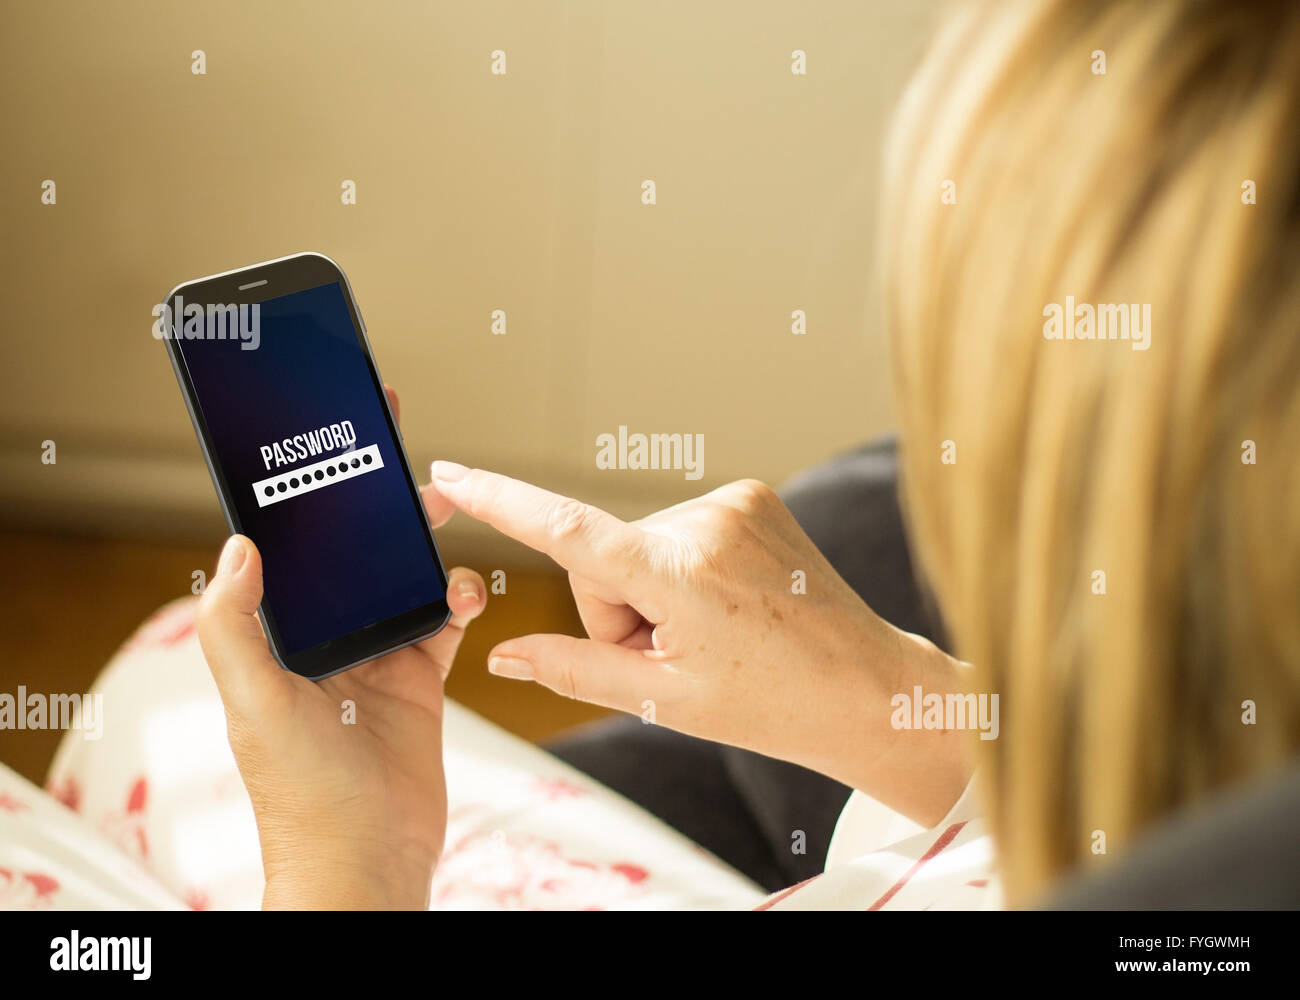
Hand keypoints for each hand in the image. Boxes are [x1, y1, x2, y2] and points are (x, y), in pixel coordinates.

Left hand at [196, 388, 486, 908]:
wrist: (369, 858)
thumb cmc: (300, 794)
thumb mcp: (254, 704)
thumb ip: (235, 628)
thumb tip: (236, 547)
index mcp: (277, 637)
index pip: (286, 551)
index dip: (302, 498)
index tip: (321, 443)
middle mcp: (326, 639)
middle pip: (354, 555)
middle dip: (376, 509)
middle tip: (401, 469)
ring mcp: (375, 657)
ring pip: (404, 579)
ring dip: (424, 546)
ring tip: (440, 516)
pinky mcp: (421, 679)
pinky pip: (445, 622)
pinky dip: (458, 600)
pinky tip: (463, 593)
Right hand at [427, 462, 971, 824]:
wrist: (864, 687)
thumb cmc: (772, 703)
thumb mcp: (663, 700)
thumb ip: (574, 669)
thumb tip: (502, 655)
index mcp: (681, 576)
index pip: (568, 532)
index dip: (501, 501)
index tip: (451, 472)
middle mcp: (705, 521)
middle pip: (601, 561)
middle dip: (618, 610)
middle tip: (676, 655)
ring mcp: (733, 501)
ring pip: (638, 548)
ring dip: (654, 593)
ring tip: (713, 632)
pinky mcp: (750, 495)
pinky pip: (676, 532)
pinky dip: (683, 570)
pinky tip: (729, 604)